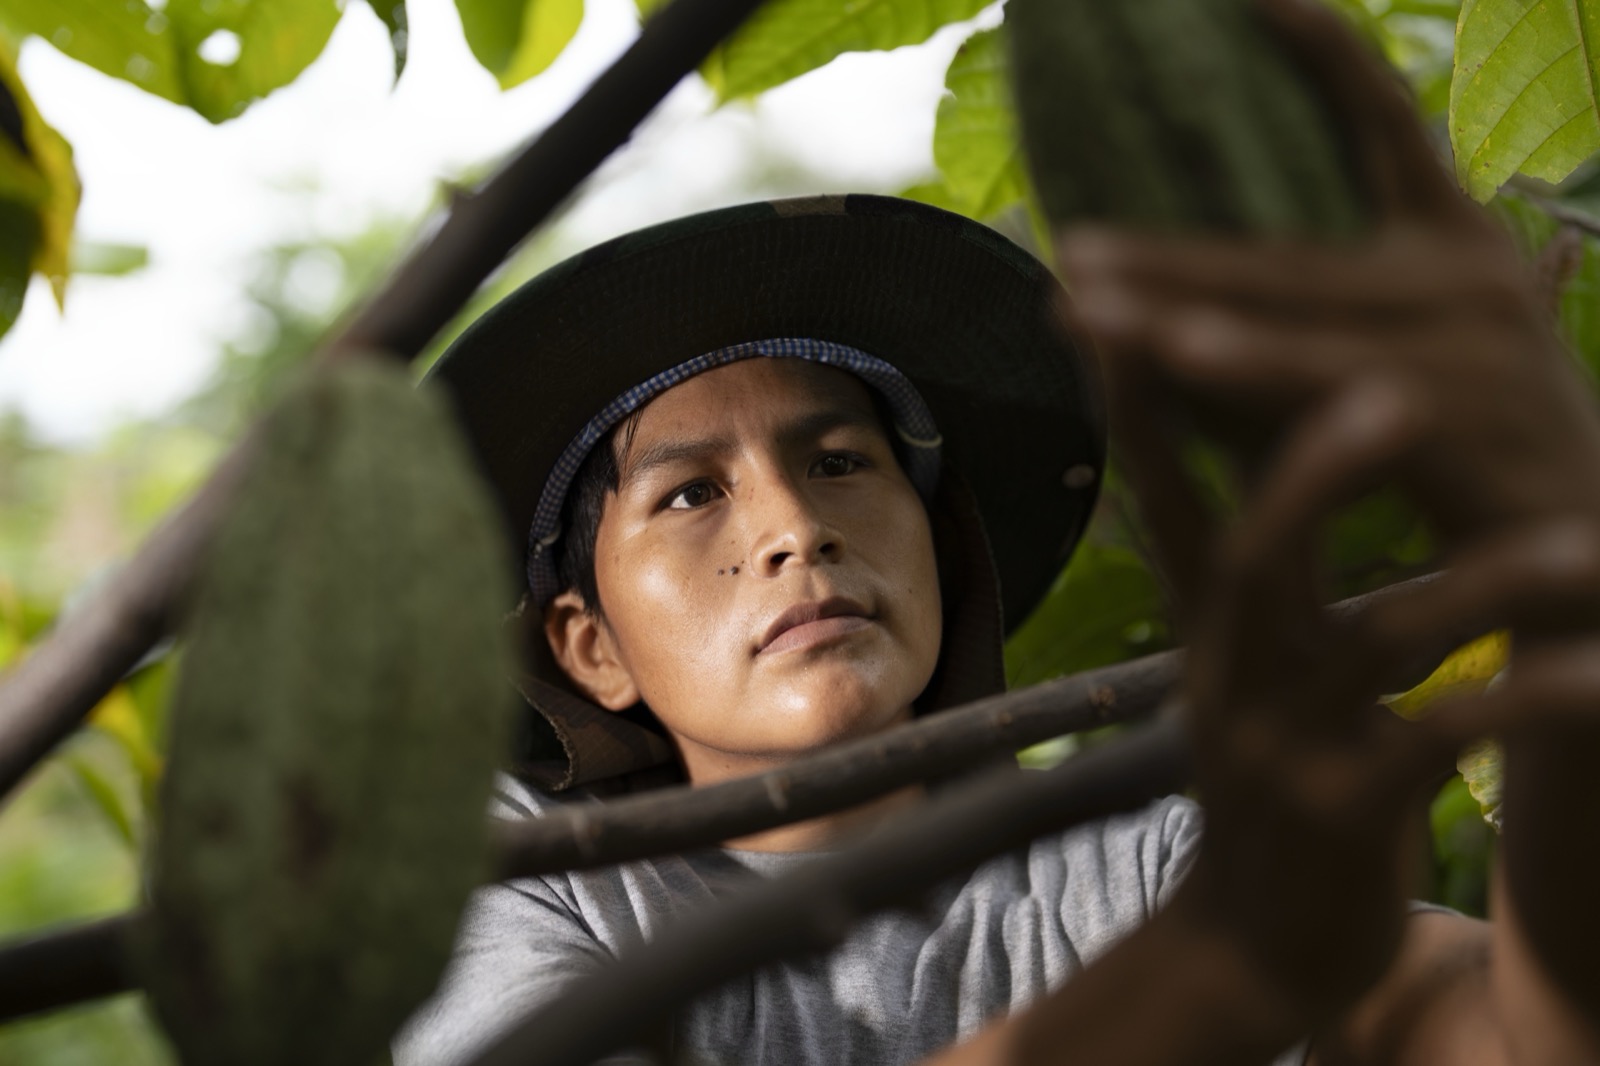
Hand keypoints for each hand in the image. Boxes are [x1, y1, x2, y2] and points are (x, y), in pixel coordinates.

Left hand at [1054, 0, 1599, 608]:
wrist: (1584, 559)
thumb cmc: (1475, 456)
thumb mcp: (1403, 368)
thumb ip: (1307, 327)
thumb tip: (1163, 309)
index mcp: (1457, 245)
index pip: (1386, 126)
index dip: (1325, 54)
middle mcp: (1468, 275)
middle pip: (1288, 252)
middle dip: (1167, 253)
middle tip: (1067, 245)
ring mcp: (1472, 339)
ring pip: (1294, 315)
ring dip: (1179, 305)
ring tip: (1085, 298)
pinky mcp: (1464, 412)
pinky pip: (1328, 388)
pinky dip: (1249, 371)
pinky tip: (1174, 359)